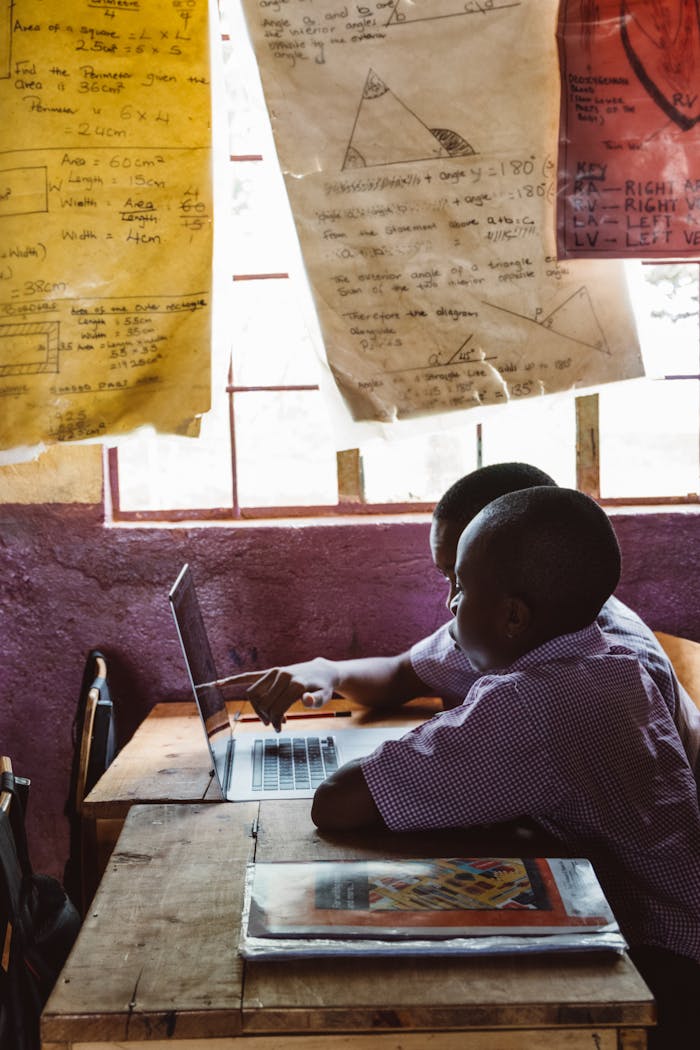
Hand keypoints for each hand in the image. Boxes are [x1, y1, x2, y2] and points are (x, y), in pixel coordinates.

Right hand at [220, 658, 336, 731]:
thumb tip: (305, 700)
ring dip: (258, 708)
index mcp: (294, 683)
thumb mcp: (324, 697)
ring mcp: (274, 672)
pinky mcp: (270, 672)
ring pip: (253, 694)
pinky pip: (248, 676)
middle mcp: (282, 675)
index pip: (276, 707)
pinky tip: (217, 684)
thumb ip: (315, 701)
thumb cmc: (323, 688)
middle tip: (277, 725)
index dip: (275, 721)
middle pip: (263, 702)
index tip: (279, 728)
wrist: (322, 671)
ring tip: (271, 716)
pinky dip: (233, 680)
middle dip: (266, 716)